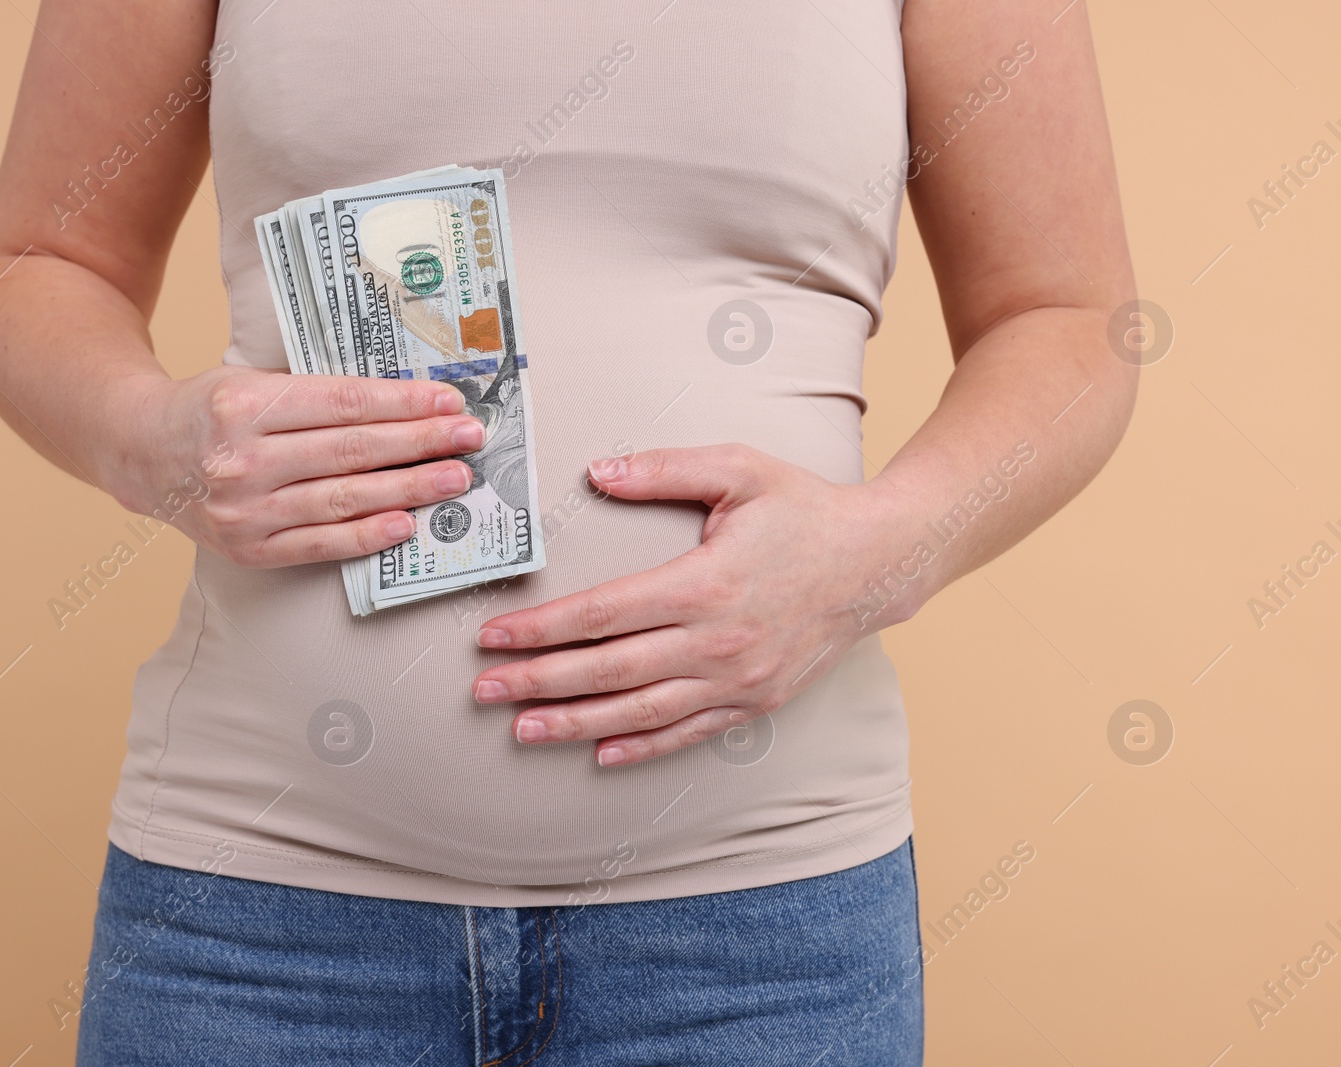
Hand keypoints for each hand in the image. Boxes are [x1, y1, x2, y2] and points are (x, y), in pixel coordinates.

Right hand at [106, 365, 485, 567]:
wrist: (140, 452)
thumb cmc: (209, 409)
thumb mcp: (253, 380)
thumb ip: (318, 395)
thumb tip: (406, 405)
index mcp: (244, 404)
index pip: (344, 404)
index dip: (403, 403)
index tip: (449, 401)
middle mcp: (241, 459)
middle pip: (351, 451)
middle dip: (421, 442)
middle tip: (469, 438)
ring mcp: (243, 511)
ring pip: (343, 499)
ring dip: (408, 489)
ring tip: (454, 478)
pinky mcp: (248, 549)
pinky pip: (320, 544)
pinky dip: (367, 536)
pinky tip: (407, 524)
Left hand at [470, 444, 913, 766]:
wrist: (879, 562)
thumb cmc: (804, 509)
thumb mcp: (739, 469)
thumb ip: (663, 469)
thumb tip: (598, 472)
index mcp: (704, 583)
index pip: (602, 613)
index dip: (541, 629)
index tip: (494, 637)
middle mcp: (718, 640)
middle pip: (609, 670)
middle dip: (538, 682)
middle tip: (484, 691)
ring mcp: (738, 679)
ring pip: (641, 711)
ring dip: (576, 724)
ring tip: (522, 729)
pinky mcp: (756, 701)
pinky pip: (688, 732)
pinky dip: (642, 746)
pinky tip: (600, 753)